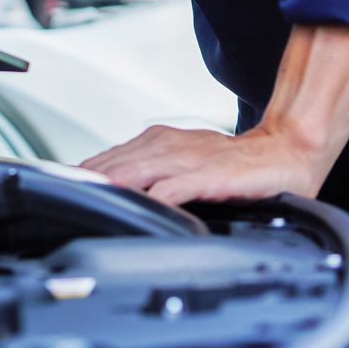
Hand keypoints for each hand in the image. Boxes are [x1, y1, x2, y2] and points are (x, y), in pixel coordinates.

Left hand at [79, 124, 336, 205]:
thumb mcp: (185, 165)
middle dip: (90, 182)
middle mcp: (171, 146)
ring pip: (141, 169)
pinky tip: (146, 205)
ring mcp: (192, 158)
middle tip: (66, 200)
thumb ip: (151, 175)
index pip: (109, 158)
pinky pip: (180, 185)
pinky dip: (160, 195)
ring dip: (114, 184)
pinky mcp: (214, 174)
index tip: (62, 193)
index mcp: (160, 142)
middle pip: (117, 163)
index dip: (83, 176)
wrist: (287, 152)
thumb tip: (114, 194)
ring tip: (92, 199)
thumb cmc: (236, 165)